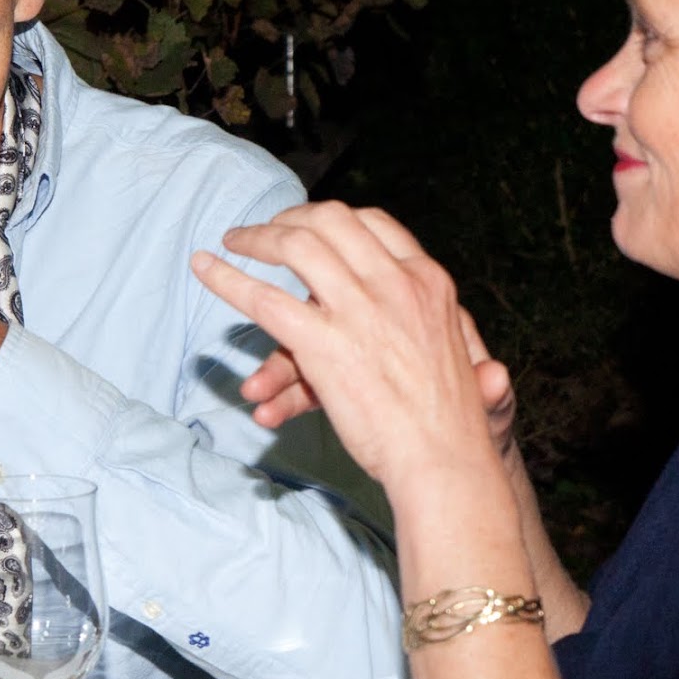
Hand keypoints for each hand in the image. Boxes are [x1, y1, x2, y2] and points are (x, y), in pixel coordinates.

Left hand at [191, 202, 500, 490]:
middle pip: (332, 221)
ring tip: (232, 240)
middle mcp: (393, 282)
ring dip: (256, 238)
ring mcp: (357, 309)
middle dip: (292, 219)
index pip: (375, 224)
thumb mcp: (456, 355)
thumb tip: (475, 357)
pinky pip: (263, 299)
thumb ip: (434, 331)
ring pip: (295, 247)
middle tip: (267, 230)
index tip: (312, 225)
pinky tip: (204, 266)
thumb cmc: (452, 423)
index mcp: (428, 280)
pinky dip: (227, 279)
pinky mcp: (322, 343)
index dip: (336, 219)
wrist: (445, 460)